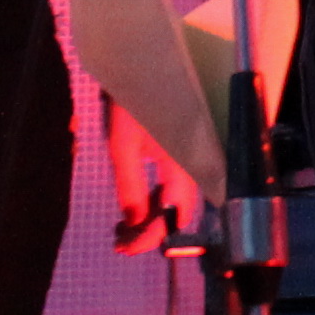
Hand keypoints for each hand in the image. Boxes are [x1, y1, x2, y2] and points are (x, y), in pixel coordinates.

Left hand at [106, 97, 200, 252]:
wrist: (143, 67)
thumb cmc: (131, 103)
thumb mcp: (122, 146)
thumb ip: (129, 188)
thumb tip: (132, 224)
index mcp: (183, 165)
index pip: (174, 216)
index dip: (150, 237)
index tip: (125, 248)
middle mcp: (193, 166)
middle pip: (179, 213)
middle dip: (151, 232)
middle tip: (121, 241)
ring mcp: (190, 160)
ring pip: (177, 202)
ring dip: (152, 217)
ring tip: (122, 227)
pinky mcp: (183, 153)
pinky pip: (175, 187)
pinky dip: (156, 201)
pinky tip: (137, 204)